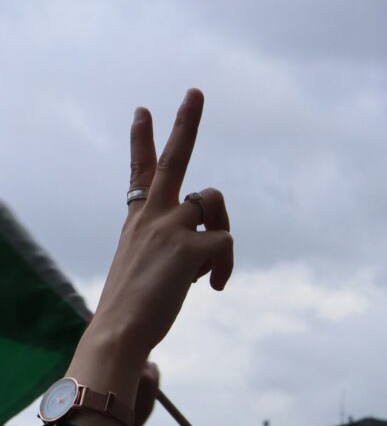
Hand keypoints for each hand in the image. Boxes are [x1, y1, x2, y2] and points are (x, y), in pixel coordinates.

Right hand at [64, 89, 231, 425]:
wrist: (119, 333)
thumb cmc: (131, 315)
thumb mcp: (144, 276)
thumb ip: (166, 260)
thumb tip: (192, 276)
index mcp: (137, 221)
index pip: (139, 172)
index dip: (141, 141)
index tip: (143, 109)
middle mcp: (150, 215)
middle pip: (174, 159)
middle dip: (186, 122)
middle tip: (195, 92)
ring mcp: (169, 225)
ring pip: (215, 204)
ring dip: (222, 230)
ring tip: (207, 269)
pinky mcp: (190, 242)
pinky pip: (227, 244)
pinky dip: (226, 268)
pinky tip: (212, 288)